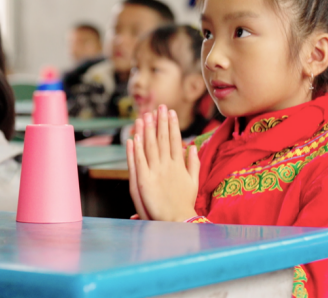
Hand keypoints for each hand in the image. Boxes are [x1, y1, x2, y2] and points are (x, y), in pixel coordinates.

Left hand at [127, 105, 199, 221]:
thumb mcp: (193, 181)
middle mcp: (167, 166)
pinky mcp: (144, 181)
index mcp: (179, 165)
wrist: (177, 221)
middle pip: (162, 139)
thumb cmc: (185, 203)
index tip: (171, 112)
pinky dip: (136, 149)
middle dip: (160, 121)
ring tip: (146, 115)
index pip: (174, 140)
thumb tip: (191, 146)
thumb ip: (193, 163)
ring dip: (147, 130)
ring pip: (150, 147)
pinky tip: (134, 137)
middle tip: (159, 106)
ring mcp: (155, 173)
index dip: (172, 125)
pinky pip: (139, 161)